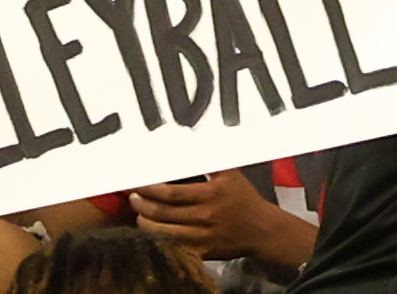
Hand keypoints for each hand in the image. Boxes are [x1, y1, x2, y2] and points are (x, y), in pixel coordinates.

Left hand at [131, 170, 304, 263]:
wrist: (263, 230)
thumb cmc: (242, 197)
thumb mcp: (228, 173)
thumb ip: (204, 160)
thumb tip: (180, 143)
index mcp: (209, 194)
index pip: (170, 192)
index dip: (149, 189)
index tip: (136, 184)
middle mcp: (205, 217)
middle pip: (163, 213)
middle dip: (142, 205)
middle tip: (132, 198)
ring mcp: (203, 238)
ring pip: (164, 234)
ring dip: (146, 224)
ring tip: (138, 215)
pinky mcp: (204, 253)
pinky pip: (176, 250)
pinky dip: (160, 242)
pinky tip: (152, 234)